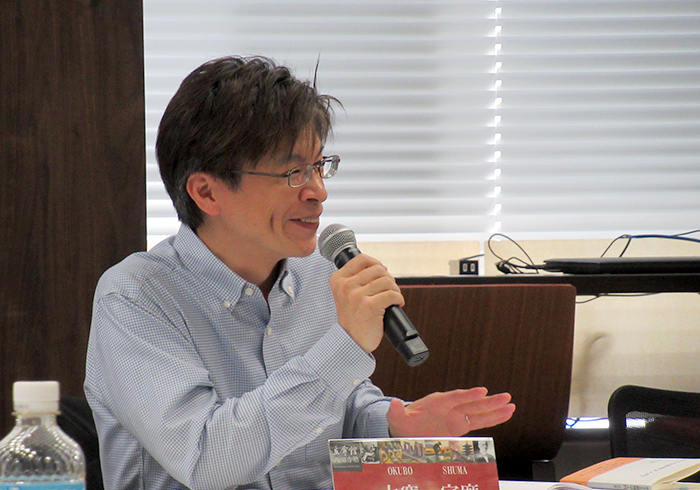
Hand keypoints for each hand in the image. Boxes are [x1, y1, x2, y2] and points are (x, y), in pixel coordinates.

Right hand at [329, 253, 403, 352]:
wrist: (350, 341)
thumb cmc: (352, 318)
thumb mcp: (346, 294)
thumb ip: (356, 278)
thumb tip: (381, 267)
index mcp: (338, 280)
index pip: (362, 259)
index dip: (376, 263)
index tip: (381, 273)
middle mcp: (346, 286)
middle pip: (378, 269)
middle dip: (388, 279)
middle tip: (388, 291)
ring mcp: (357, 296)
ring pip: (387, 281)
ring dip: (395, 290)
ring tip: (391, 299)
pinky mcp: (370, 306)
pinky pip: (392, 294)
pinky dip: (399, 299)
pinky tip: (396, 305)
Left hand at [386, 387, 515, 436]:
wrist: (407, 430)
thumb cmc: (403, 422)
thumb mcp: (396, 417)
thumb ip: (396, 412)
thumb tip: (392, 404)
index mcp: (436, 402)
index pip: (454, 397)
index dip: (468, 395)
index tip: (482, 391)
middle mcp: (449, 407)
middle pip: (471, 403)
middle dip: (488, 401)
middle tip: (505, 397)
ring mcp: (456, 416)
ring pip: (478, 412)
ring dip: (494, 410)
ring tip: (511, 406)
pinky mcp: (460, 426)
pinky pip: (479, 422)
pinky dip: (492, 419)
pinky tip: (505, 415)